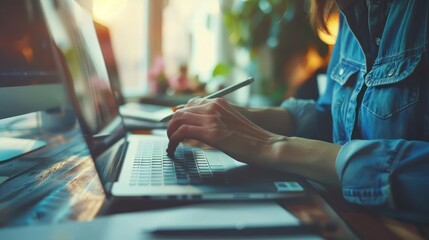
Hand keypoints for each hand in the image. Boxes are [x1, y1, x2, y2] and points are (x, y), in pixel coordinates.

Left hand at [167, 98, 281, 163]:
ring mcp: (211, 118)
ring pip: (178, 119)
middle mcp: (213, 106)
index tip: (176, 127)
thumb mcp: (230, 123)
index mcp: (219, 103)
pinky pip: (182, 132)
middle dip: (172, 125)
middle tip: (171, 137)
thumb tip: (196, 130)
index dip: (180, 116)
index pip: (190, 104)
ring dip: (170, 133)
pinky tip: (173, 148)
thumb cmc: (250, 139)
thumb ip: (214, 122)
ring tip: (171, 144)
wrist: (265, 145)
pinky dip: (173, 140)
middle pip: (181, 111)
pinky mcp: (210, 132)